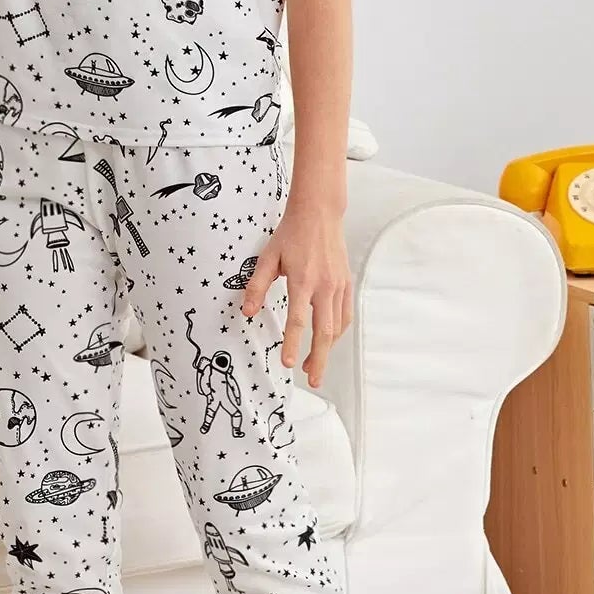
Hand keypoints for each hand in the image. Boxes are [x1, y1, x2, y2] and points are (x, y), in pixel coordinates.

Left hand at [241, 201, 352, 387]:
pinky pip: (344, 315)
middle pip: (324, 332)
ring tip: (313, 365)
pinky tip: (327, 340)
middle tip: (312, 380)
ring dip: (326, 349)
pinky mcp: (346, 284)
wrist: (319, 213)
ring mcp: (338, 286)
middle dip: (318, 359)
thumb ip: (257, 286)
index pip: (298, 320)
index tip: (288, 364)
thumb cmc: (291, 234)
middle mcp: (324, 286)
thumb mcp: (268, 258)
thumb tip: (247, 312)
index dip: (293, 344)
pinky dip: (337, 332)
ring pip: (336, 327)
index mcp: (303, 281)